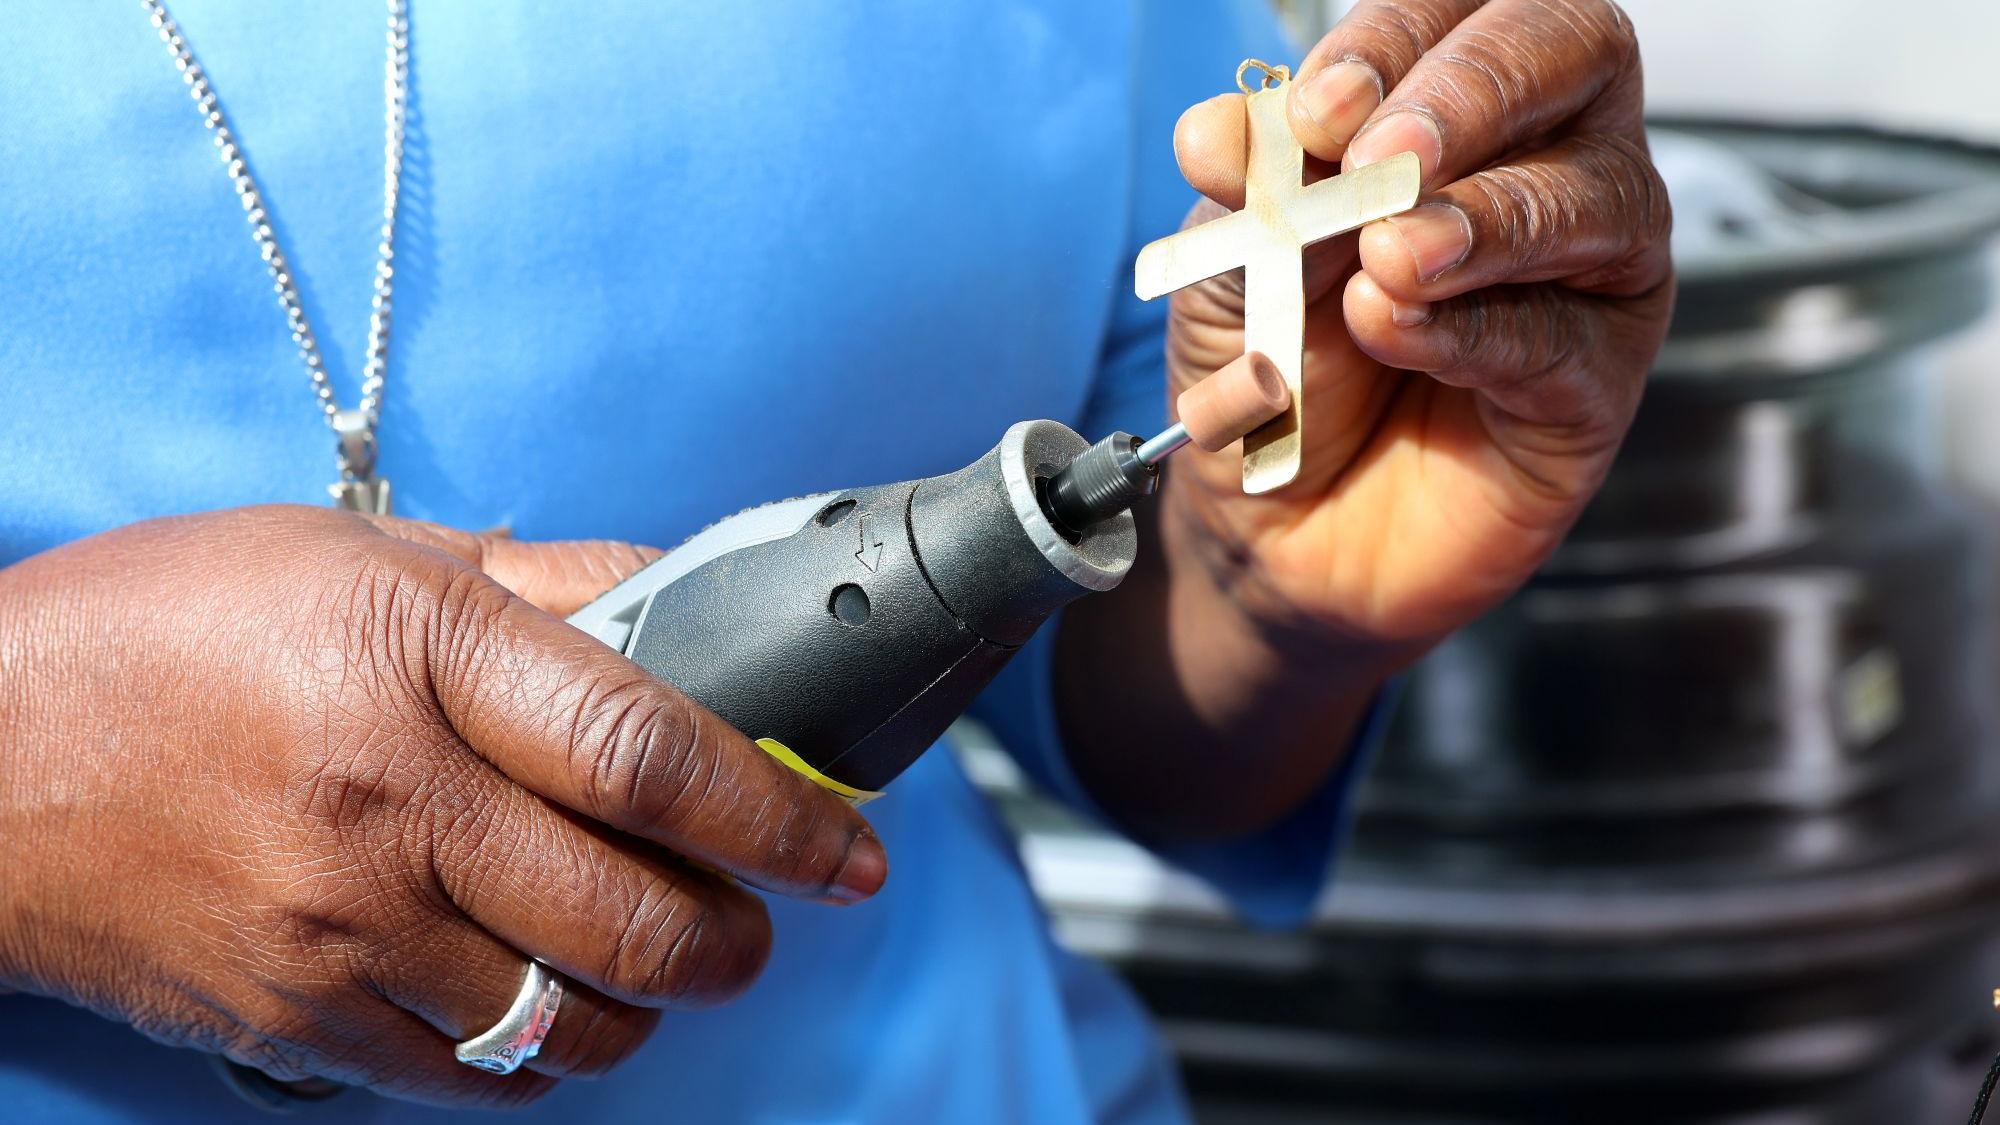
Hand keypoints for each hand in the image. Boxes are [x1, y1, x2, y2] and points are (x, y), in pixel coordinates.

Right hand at [0, 506, 885, 1106]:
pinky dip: (545, 1054)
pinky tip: (550, 1002)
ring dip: (652, 1001)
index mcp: (416, 659)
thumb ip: (534, 584)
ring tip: (658, 957)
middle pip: (637, 912)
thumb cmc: (162, 631)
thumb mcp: (353, 553)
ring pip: (571, 1015)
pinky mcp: (295, 1019)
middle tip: (765, 916)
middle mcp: (389, 803)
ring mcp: (340, 927)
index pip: (651, 752)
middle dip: (741, 934)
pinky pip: (474, 1074)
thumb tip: (676, 609)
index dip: (779, 811)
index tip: (845, 844)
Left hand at [1167, 0, 1671, 648]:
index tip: (1318, 110)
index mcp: (1458, 103)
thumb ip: (1243, 192)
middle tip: (1383, 161)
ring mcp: (1590, 271)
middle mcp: (1548, 160)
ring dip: (1483, 217)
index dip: (1396, 40)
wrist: (1269, 524)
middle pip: (1576, 53)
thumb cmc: (1267, 365)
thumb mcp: (1231, 262)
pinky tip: (1396, 331)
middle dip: (1471, 94)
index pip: (1468, 10)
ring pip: (1596, 195)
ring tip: (1389, 256)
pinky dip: (1471, 328)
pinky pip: (1563, 335)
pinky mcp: (1597, 382)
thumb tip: (1222, 129)